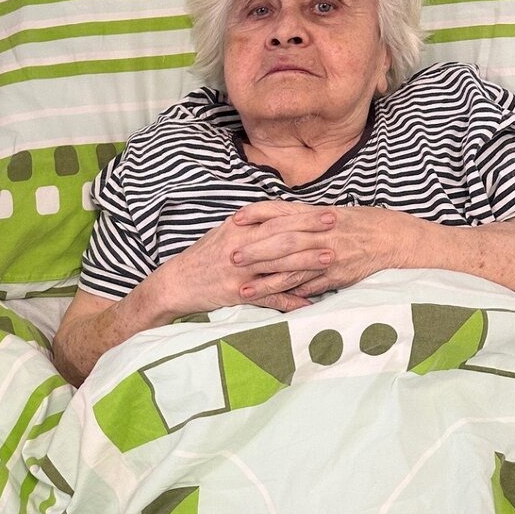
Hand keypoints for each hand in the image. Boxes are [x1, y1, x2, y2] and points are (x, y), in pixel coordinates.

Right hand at [154, 207, 337, 315]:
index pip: (277, 218)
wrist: (177, 282)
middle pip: (282, 238)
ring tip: (330, 259)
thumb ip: (251, 224)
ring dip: (307, 263)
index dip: (303, 215)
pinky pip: (268, 297)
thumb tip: (279, 215)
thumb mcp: (225, 232)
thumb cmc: (204, 256)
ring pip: (279, 266)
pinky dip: (290, 301)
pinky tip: (309, 302)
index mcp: (239, 230)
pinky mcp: (237, 294)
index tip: (326, 211)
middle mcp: (241, 248)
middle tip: (337, 227)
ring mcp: (240, 273)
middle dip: (311, 232)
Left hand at [227, 201, 424, 299]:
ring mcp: (330, 257)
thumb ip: (309, 217)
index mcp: (320, 215)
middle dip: (255, 249)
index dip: (257, 215)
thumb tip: (281, 218)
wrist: (399, 240)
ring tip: (242, 286)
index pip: (283, 212)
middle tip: (230, 256)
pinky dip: (290, 295)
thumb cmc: (367, 224)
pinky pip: (310, 287)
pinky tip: (273, 302)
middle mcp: (323, 234)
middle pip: (283, 241)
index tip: (235, 219)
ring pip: (293, 268)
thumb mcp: (337, 213)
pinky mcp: (337, 277)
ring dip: (266, 278)